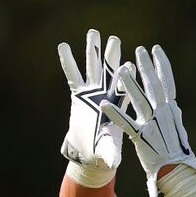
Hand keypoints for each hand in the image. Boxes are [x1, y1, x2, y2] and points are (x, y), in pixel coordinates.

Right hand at [58, 29, 128, 185]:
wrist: (92, 153)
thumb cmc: (104, 152)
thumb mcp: (108, 151)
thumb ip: (110, 154)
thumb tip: (114, 163)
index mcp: (117, 107)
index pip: (124, 90)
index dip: (127, 78)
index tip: (131, 65)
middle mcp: (106, 95)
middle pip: (110, 73)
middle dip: (111, 57)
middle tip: (114, 39)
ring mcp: (93, 93)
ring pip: (93, 68)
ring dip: (93, 51)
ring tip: (93, 32)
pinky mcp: (79, 95)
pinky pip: (73, 75)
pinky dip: (69, 61)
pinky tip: (64, 47)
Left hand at [102, 45, 195, 196]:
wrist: (179, 173)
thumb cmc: (178, 154)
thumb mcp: (178, 130)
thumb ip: (171, 116)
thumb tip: (173, 106)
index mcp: (172, 111)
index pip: (168, 83)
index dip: (162, 66)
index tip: (156, 50)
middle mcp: (164, 115)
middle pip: (154, 86)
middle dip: (147, 67)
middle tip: (139, 51)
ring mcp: (153, 125)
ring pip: (140, 100)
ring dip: (131, 85)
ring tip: (123, 69)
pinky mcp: (142, 138)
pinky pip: (126, 124)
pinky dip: (115, 114)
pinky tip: (104, 105)